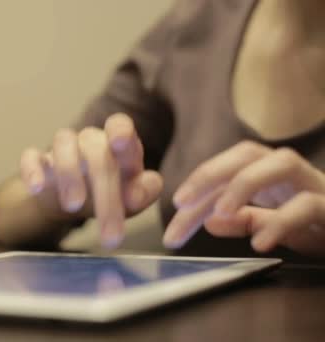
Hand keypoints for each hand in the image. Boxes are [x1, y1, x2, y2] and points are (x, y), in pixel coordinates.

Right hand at [19, 113, 162, 247]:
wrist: (75, 199)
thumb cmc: (110, 192)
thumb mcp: (133, 196)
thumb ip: (143, 192)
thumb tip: (137, 195)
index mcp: (118, 143)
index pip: (119, 125)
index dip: (121, 130)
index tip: (120, 143)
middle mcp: (90, 140)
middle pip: (97, 154)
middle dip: (105, 195)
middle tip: (111, 235)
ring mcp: (63, 148)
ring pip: (62, 145)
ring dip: (69, 174)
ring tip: (74, 206)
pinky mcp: (37, 161)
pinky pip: (30, 157)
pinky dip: (32, 171)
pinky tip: (36, 189)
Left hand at [164, 141, 324, 256]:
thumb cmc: (319, 228)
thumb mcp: (275, 226)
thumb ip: (245, 219)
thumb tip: (209, 221)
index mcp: (273, 174)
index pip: (229, 167)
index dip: (199, 182)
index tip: (175, 208)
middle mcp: (295, 173)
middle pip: (250, 154)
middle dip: (211, 174)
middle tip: (181, 203)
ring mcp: (318, 186)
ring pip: (283, 164)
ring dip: (244, 185)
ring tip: (219, 212)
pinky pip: (309, 206)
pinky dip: (281, 221)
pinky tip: (259, 242)